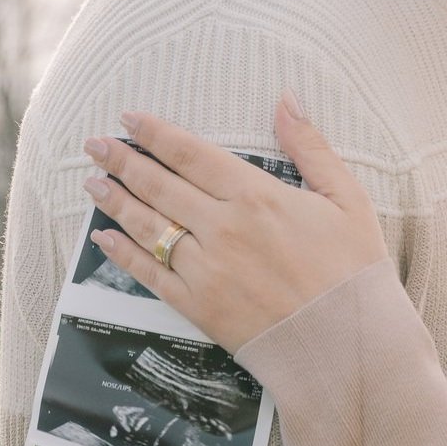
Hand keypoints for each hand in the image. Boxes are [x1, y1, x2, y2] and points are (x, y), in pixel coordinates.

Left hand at [82, 100, 382, 348]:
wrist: (348, 346)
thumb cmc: (354, 272)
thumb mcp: (346, 199)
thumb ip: (311, 147)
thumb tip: (286, 98)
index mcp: (255, 196)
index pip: (191, 154)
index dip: (156, 133)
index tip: (128, 118)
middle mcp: (222, 228)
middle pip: (159, 185)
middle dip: (122, 161)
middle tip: (94, 145)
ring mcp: (205, 269)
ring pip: (147, 225)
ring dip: (114, 201)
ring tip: (92, 182)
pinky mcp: (198, 306)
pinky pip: (149, 274)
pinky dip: (122, 254)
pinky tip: (103, 238)